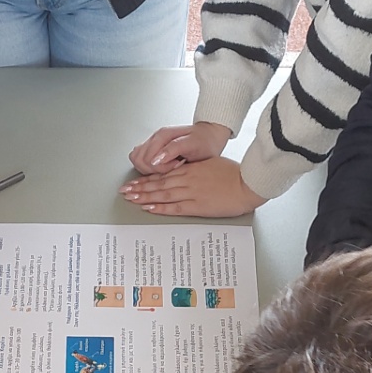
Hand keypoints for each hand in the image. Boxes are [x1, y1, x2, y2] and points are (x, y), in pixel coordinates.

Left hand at [120, 157, 264, 219]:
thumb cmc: (233, 175)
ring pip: (162, 194)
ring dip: (145, 196)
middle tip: (124, 191)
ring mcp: (191, 192)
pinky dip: (160, 207)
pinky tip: (149, 207)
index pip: (163, 174)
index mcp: (191, 169)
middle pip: (158, 183)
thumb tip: (188, 174)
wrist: (246, 184)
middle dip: (140, 187)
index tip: (134, 182)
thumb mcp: (212, 165)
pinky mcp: (197, 205)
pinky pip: (174, 207)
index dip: (147, 178)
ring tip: (130, 198)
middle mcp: (187, 179)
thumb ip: (197, 170)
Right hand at [128, 122, 231, 175]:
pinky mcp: (154, 150)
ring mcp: (153, 144)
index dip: (160, 169)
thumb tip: (155, 159)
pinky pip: (141, 161)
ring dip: (150, 169)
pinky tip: (164, 169)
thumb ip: (172, 149)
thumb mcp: (192, 144)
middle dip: (154, 170)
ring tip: (169, 168)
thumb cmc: (204, 141)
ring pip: (138, 161)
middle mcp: (155, 139)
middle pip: (139, 160)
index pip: (146, 160)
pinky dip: (148, 168)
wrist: (210, 136)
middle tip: (173, 168)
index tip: (176, 167)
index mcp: (163, 136)